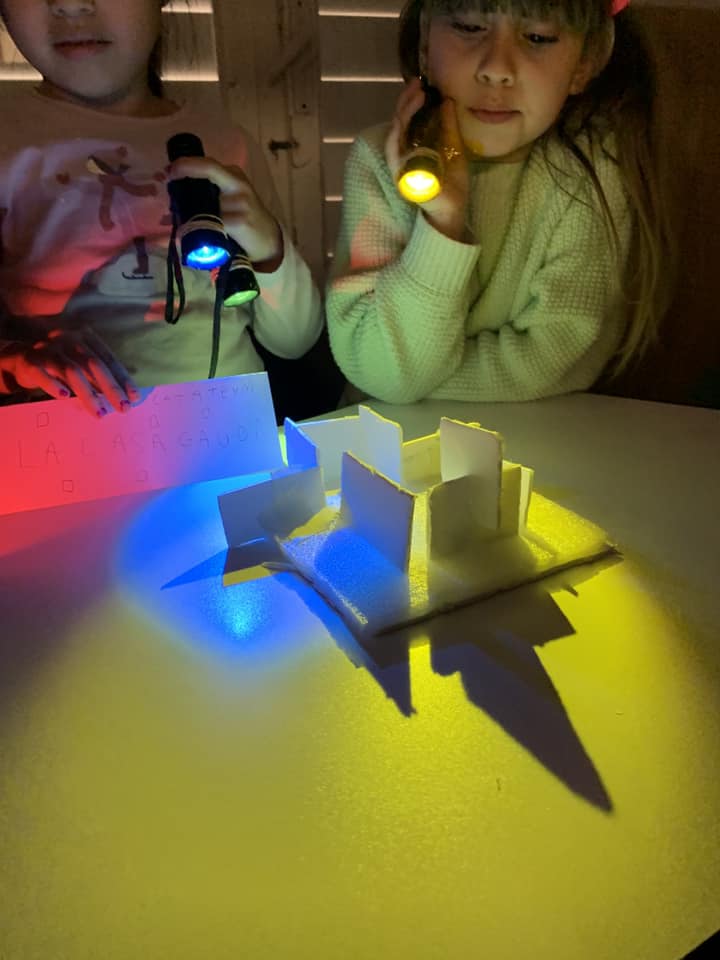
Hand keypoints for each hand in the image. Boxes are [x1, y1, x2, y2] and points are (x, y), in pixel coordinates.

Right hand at [0, 328, 139, 417]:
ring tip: (100, 413)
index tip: (135, 397)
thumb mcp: (81, 365)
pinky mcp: (30, 361)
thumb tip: (125, 397)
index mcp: (84, 337)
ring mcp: (47, 348)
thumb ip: (99, 376)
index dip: (122, 377)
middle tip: (124, 408)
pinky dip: (53, 385)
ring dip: (88, 394)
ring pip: (72, 371)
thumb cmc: (61, 365)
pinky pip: (42, 374)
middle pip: (93, 364)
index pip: (108, 358)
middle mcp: (67, 338)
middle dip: (111, 388)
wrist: (22, 359)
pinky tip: (64, 397)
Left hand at [168, 157, 282, 269]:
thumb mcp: (231, 199)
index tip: (170, 170)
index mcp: (234, 176)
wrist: (268, 240)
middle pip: (209, 169)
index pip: (208, 164)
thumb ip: (210, 193)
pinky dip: (202, 229)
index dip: (186, 164)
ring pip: (205, 202)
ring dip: (191, 211)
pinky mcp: (239, 221)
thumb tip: (175, 196)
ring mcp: (240, 202)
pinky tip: (203, 235)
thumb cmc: (245, 218)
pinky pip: (212, 223)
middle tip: (170, 177)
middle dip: (186, 170)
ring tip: (187, 223)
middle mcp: (237, 184)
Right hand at [386, 77, 471, 241]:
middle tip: (417, 84)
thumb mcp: (454, 148)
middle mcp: (405, 155)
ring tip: (416, 96)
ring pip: (394, 134)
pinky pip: (394, 154)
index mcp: (416, 147)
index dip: (411, 101)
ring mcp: (401, 167)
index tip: (422, 84)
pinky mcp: (401, 177)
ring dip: (402, 113)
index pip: (408, 120)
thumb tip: (448, 100)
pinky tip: (403, 120)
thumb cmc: (452, 184)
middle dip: (405, 101)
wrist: (454, 210)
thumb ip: (449, 126)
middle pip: (398, 123)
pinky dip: (397, 135)